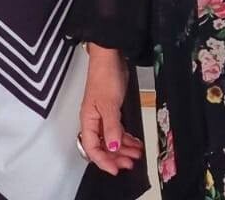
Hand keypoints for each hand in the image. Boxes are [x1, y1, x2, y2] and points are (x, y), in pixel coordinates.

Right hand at [78, 46, 142, 175]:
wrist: (110, 56)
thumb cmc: (105, 77)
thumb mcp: (109, 104)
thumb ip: (112, 127)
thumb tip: (113, 147)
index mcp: (87, 120)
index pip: (92, 148)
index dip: (104, 161)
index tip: (116, 169)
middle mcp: (94, 120)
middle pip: (103, 146)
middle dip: (116, 156)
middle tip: (130, 163)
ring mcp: (103, 115)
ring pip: (112, 138)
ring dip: (123, 147)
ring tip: (136, 154)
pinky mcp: (113, 109)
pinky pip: (118, 128)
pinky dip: (126, 136)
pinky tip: (135, 141)